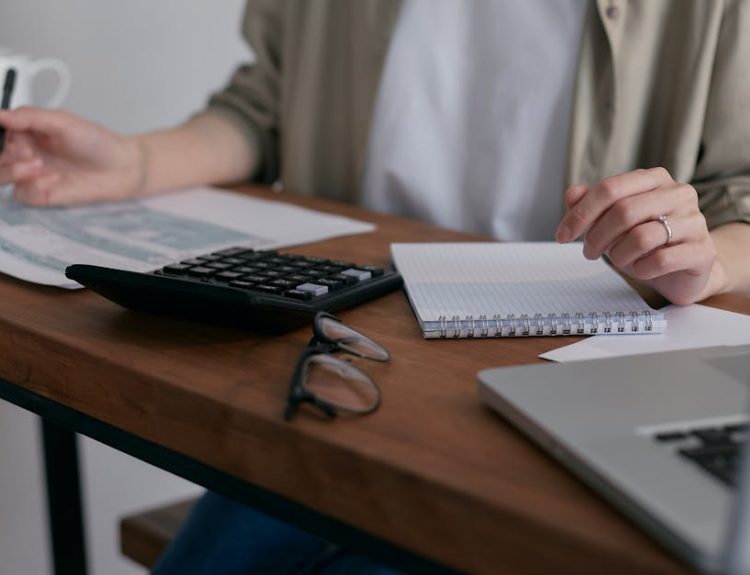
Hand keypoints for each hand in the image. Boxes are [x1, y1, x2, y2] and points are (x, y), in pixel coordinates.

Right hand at [0, 107, 144, 204]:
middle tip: (30, 153)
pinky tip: (55, 180)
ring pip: (2, 176)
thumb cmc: (97, 142)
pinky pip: (23, 194)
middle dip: (9, 155)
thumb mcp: (63, 121)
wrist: (122, 168)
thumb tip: (0, 114)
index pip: (1, 132)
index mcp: (28, 132)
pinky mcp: (43, 195)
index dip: (3, 135)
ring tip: (37, 165)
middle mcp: (27, 153)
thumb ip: (30, 117)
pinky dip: (34, 186)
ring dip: (13, 171)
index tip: (16, 138)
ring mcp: (33, 175)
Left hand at [555, 167, 719, 304]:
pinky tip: (641, 269)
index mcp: (654, 179)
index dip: (580, 214)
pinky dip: (641, 269)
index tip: (562, 235)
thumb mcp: (613, 222)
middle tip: (589, 252)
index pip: (609, 189)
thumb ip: (592, 205)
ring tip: (619, 260)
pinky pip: (661, 260)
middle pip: (623, 211)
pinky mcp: (703, 251)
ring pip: (641, 237)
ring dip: (619, 255)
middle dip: (596, 237)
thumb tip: (572, 194)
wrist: (685, 269)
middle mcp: (678, 193)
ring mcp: (694, 221)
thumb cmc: (645, 241)